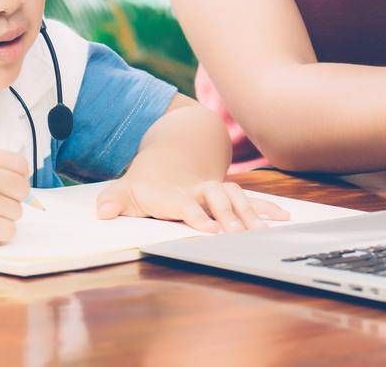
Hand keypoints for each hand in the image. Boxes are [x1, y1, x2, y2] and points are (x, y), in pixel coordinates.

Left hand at [95, 176, 290, 232]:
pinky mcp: (227, 195)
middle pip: (217, 199)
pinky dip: (266, 208)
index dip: (198, 216)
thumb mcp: (125, 189)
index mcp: (173, 194)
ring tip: (265, 231)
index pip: (186, 205)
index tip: (211, 229)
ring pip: (237, 198)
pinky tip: (284, 219)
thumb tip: (102, 211)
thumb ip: (113, 200)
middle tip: (240, 234)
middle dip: (229, 215)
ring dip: (251, 214)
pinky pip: (249, 200)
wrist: (174, 151)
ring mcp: (214, 190)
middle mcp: (198, 190)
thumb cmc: (147, 182)